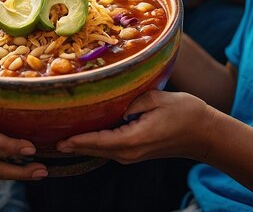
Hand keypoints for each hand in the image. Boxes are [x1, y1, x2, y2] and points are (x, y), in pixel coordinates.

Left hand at [56, 90, 216, 163]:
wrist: (204, 134)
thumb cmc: (185, 113)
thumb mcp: (158, 99)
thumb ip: (132, 101)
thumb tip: (114, 104)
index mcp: (134, 139)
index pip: (99, 141)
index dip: (77, 140)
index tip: (58, 139)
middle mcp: (129, 152)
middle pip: (94, 148)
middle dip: (71, 144)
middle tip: (48, 139)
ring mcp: (131, 154)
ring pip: (99, 149)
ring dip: (80, 144)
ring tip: (57, 137)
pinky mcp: (133, 151)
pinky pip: (107, 148)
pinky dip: (92, 142)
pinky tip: (79, 136)